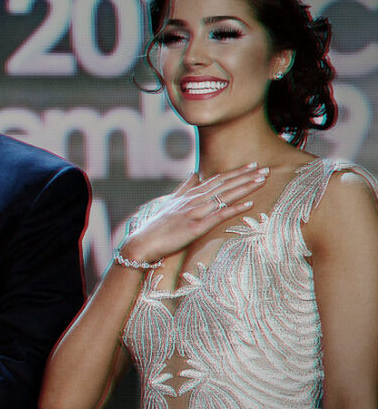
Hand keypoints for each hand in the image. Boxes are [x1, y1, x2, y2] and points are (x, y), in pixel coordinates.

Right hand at [121, 163, 267, 261]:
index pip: (217, 180)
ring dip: (244, 187)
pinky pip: (219, 216)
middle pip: (224, 185)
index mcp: (190, 194)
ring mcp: (195, 212)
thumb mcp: (171, 202)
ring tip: (262, 180)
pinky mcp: (196, 227)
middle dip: (245, 176)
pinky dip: (235, 208)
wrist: (143, 242)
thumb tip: (194, 173)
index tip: (251, 166)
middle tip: (265, 168)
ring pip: (224, 196)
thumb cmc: (156, 225)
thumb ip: (184, 187)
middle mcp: (194, 199)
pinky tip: (250, 204)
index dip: (235, 173)